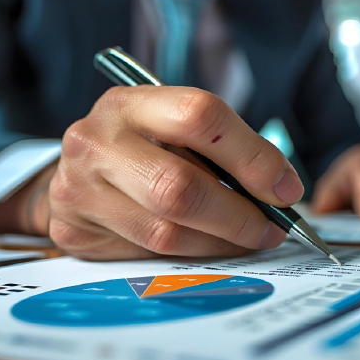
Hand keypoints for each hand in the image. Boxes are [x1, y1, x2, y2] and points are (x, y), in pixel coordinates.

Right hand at [0, 86, 303, 259]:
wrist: (77, 171)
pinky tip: (204, 246)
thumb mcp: (174, 130)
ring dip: (219, 243)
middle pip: (180, 187)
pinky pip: (145, 256)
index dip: (252, 156)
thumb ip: (222, 152)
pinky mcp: (73, 231)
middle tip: (271, 229)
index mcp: (129, 103)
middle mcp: (95, 141)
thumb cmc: (142, 148)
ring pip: (166, 232)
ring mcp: (77, 189)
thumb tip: (281, 192)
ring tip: (246, 240)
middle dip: (239, 216)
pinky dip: (187, 255)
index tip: (286, 189)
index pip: (200, 117)